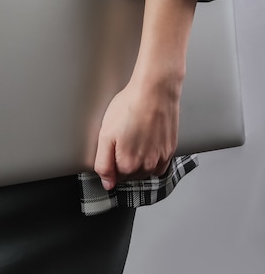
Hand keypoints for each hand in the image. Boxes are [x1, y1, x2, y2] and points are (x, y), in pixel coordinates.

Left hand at [94, 70, 180, 190]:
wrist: (155, 91)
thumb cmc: (129, 107)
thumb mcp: (105, 133)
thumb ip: (103, 163)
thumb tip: (107, 183)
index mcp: (128, 164)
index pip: (115, 176)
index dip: (111, 160)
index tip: (112, 145)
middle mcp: (147, 166)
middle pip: (130, 174)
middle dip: (124, 160)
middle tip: (123, 138)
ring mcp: (161, 159)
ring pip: (145, 170)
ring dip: (139, 159)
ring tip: (135, 137)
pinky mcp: (170, 150)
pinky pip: (159, 164)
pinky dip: (152, 157)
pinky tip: (147, 141)